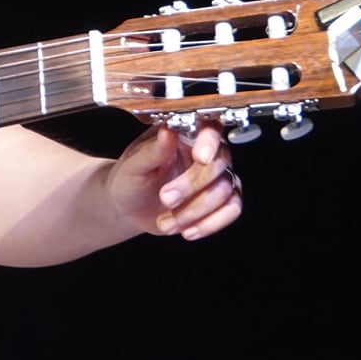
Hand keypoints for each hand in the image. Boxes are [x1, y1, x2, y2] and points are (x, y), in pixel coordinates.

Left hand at [107, 122, 242, 240]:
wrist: (128, 207)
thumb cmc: (129, 179)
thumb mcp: (134, 164)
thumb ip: (154, 150)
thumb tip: (169, 130)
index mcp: (184, 135)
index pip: (210, 128)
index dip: (209, 142)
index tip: (200, 159)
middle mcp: (206, 153)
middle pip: (219, 164)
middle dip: (191, 186)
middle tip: (165, 198)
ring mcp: (216, 177)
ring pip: (225, 190)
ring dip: (194, 211)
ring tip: (165, 222)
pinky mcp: (220, 201)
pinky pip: (232, 210)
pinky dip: (211, 223)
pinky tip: (187, 231)